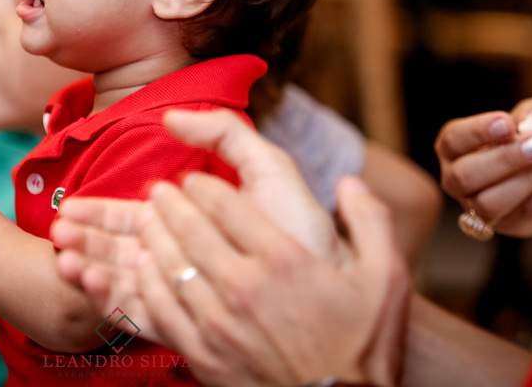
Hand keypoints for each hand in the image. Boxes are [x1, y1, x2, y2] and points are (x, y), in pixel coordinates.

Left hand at [53, 109, 407, 386]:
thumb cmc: (365, 347)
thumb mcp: (386, 278)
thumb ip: (371, 221)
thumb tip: (350, 180)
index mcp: (283, 259)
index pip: (224, 203)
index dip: (201, 184)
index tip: (193, 178)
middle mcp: (244, 285)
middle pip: (188, 228)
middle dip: (168, 201)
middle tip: (158, 188)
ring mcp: (218, 322)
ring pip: (168, 264)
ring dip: (153, 236)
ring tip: (147, 219)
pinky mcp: (203, 354)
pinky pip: (161, 308)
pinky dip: (146, 282)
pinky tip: (144, 269)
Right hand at [437, 98, 531, 238]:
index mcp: (453, 148)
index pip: (453, 139)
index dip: (477, 131)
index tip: (508, 123)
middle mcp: (456, 180)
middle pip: (465, 175)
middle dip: (504, 159)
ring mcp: (478, 208)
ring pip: (490, 202)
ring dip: (526, 179)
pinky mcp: (509, 225)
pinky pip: (526, 212)